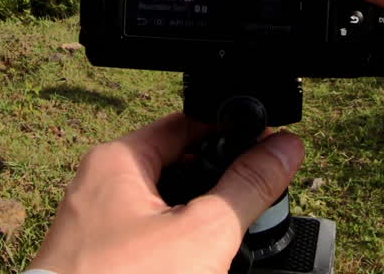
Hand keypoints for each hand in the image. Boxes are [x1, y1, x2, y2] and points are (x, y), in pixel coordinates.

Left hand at [27, 113, 304, 273]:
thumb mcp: (204, 232)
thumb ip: (248, 186)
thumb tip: (286, 147)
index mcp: (118, 161)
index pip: (188, 124)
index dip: (232, 133)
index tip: (269, 148)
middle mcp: (100, 186)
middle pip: (178, 166)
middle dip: (219, 183)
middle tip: (255, 202)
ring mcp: (97, 227)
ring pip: (166, 206)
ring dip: (201, 219)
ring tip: (229, 240)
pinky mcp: (101, 260)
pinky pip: (149, 238)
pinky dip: (178, 245)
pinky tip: (200, 263)